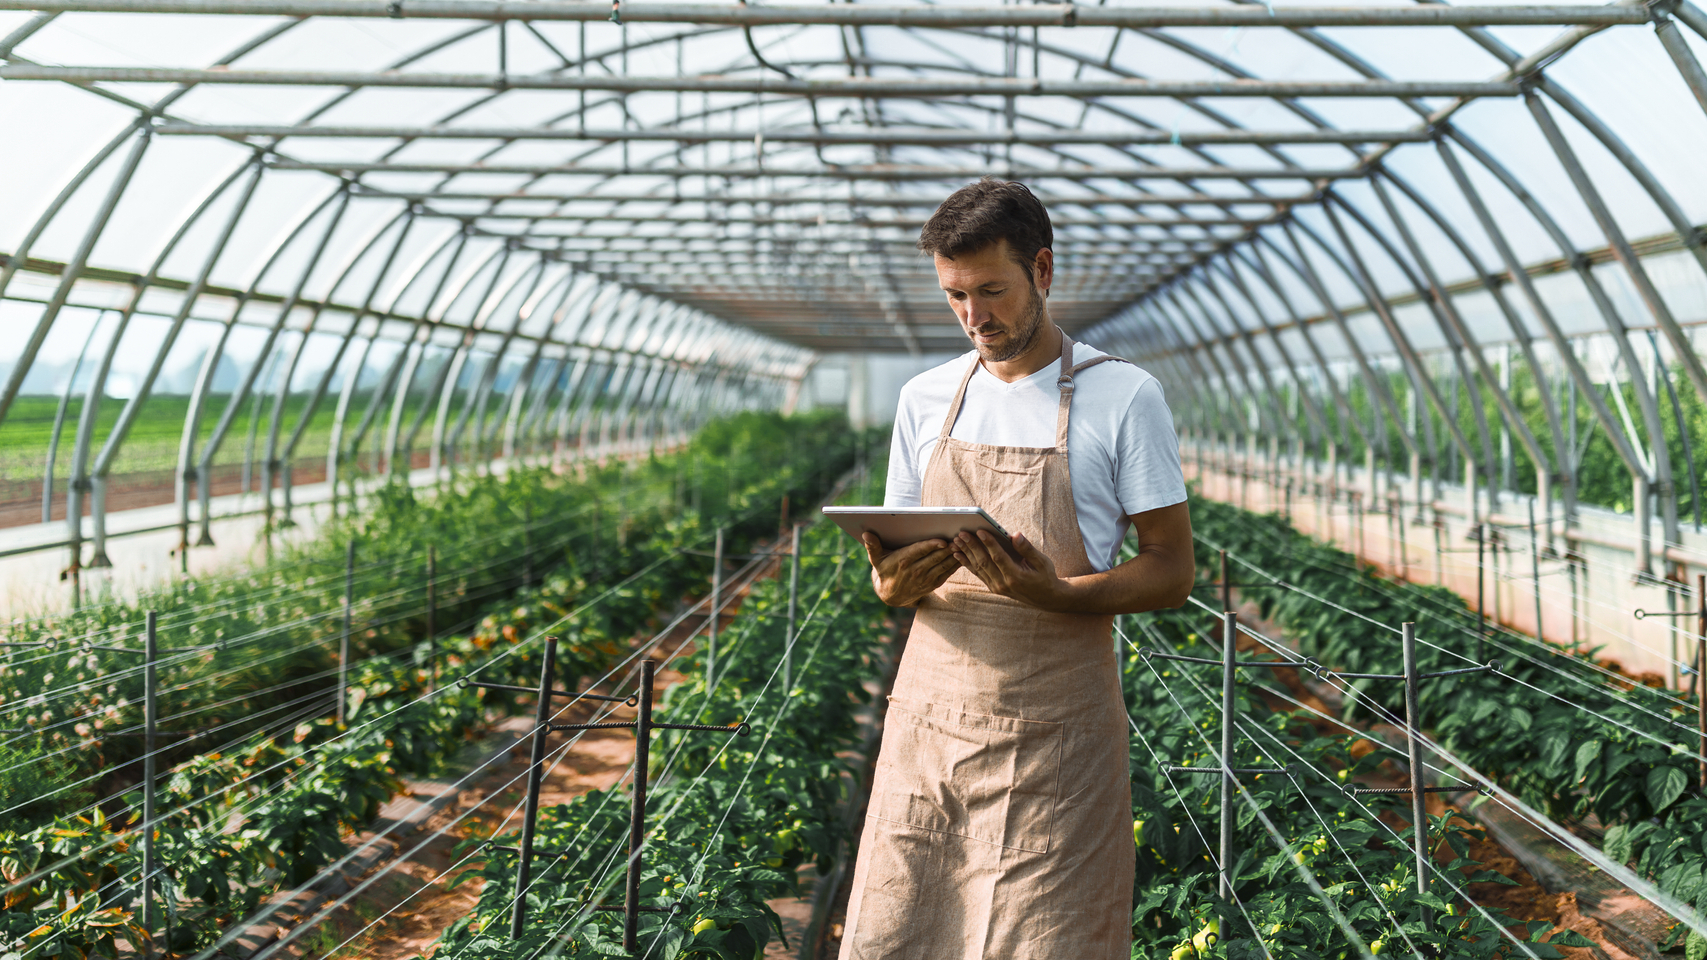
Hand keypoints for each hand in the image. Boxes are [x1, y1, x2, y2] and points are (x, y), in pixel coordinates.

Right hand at [861, 533, 959, 606]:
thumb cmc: (885, 571)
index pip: (919, 551)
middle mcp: (915, 571)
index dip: (931, 546)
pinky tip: (963, 555)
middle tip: (959, 538)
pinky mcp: (933, 584)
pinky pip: (947, 573)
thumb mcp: (876, 559)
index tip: (942, 540)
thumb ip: (873, 545)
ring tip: (964, 545)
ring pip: (943, 565)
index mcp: (903, 561)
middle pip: (934, 557)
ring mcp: (925, 579)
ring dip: (954, 556)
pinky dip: (956, 564)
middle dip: (948, 548)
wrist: (891, 595)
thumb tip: (866, 533)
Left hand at [950, 530, 1072, 610]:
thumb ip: (1027, 549)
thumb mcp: (1042, 562)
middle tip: (961, 533)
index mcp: (1016, 576)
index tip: (980, 530)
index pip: (999, 557)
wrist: (1046, 598)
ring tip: (956, 541)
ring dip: (966, 553)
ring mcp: (997, 587)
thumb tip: (1016, 535)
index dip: (989, 543)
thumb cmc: (1045, 576)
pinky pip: (978, 574)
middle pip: (984, 562)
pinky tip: (958, 554)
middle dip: (972, 546)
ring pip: (978, 568)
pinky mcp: (994, 588)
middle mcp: (1004, 584)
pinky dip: (967, 563)